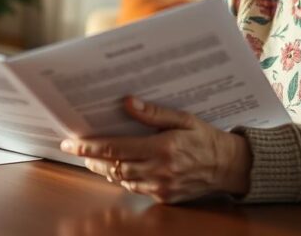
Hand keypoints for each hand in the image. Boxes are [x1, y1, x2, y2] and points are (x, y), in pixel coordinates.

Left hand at [59, 96, 252, 202]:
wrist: (229, 166)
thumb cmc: (206, 138)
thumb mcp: (183, 118)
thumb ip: (154, 113)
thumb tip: (127, 103)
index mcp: (162, 148)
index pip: (116, 148)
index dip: (89, 147)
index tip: (71, 143)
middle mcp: (159, 170)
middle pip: (113, 166)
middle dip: (91, 158)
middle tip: (75, 149)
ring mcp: (161, 187)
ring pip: (121, 179)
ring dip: (104, 169)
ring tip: (91, 158)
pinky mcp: (164, 197)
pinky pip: (135, 188)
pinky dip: (122, 178)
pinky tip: (116, 168)